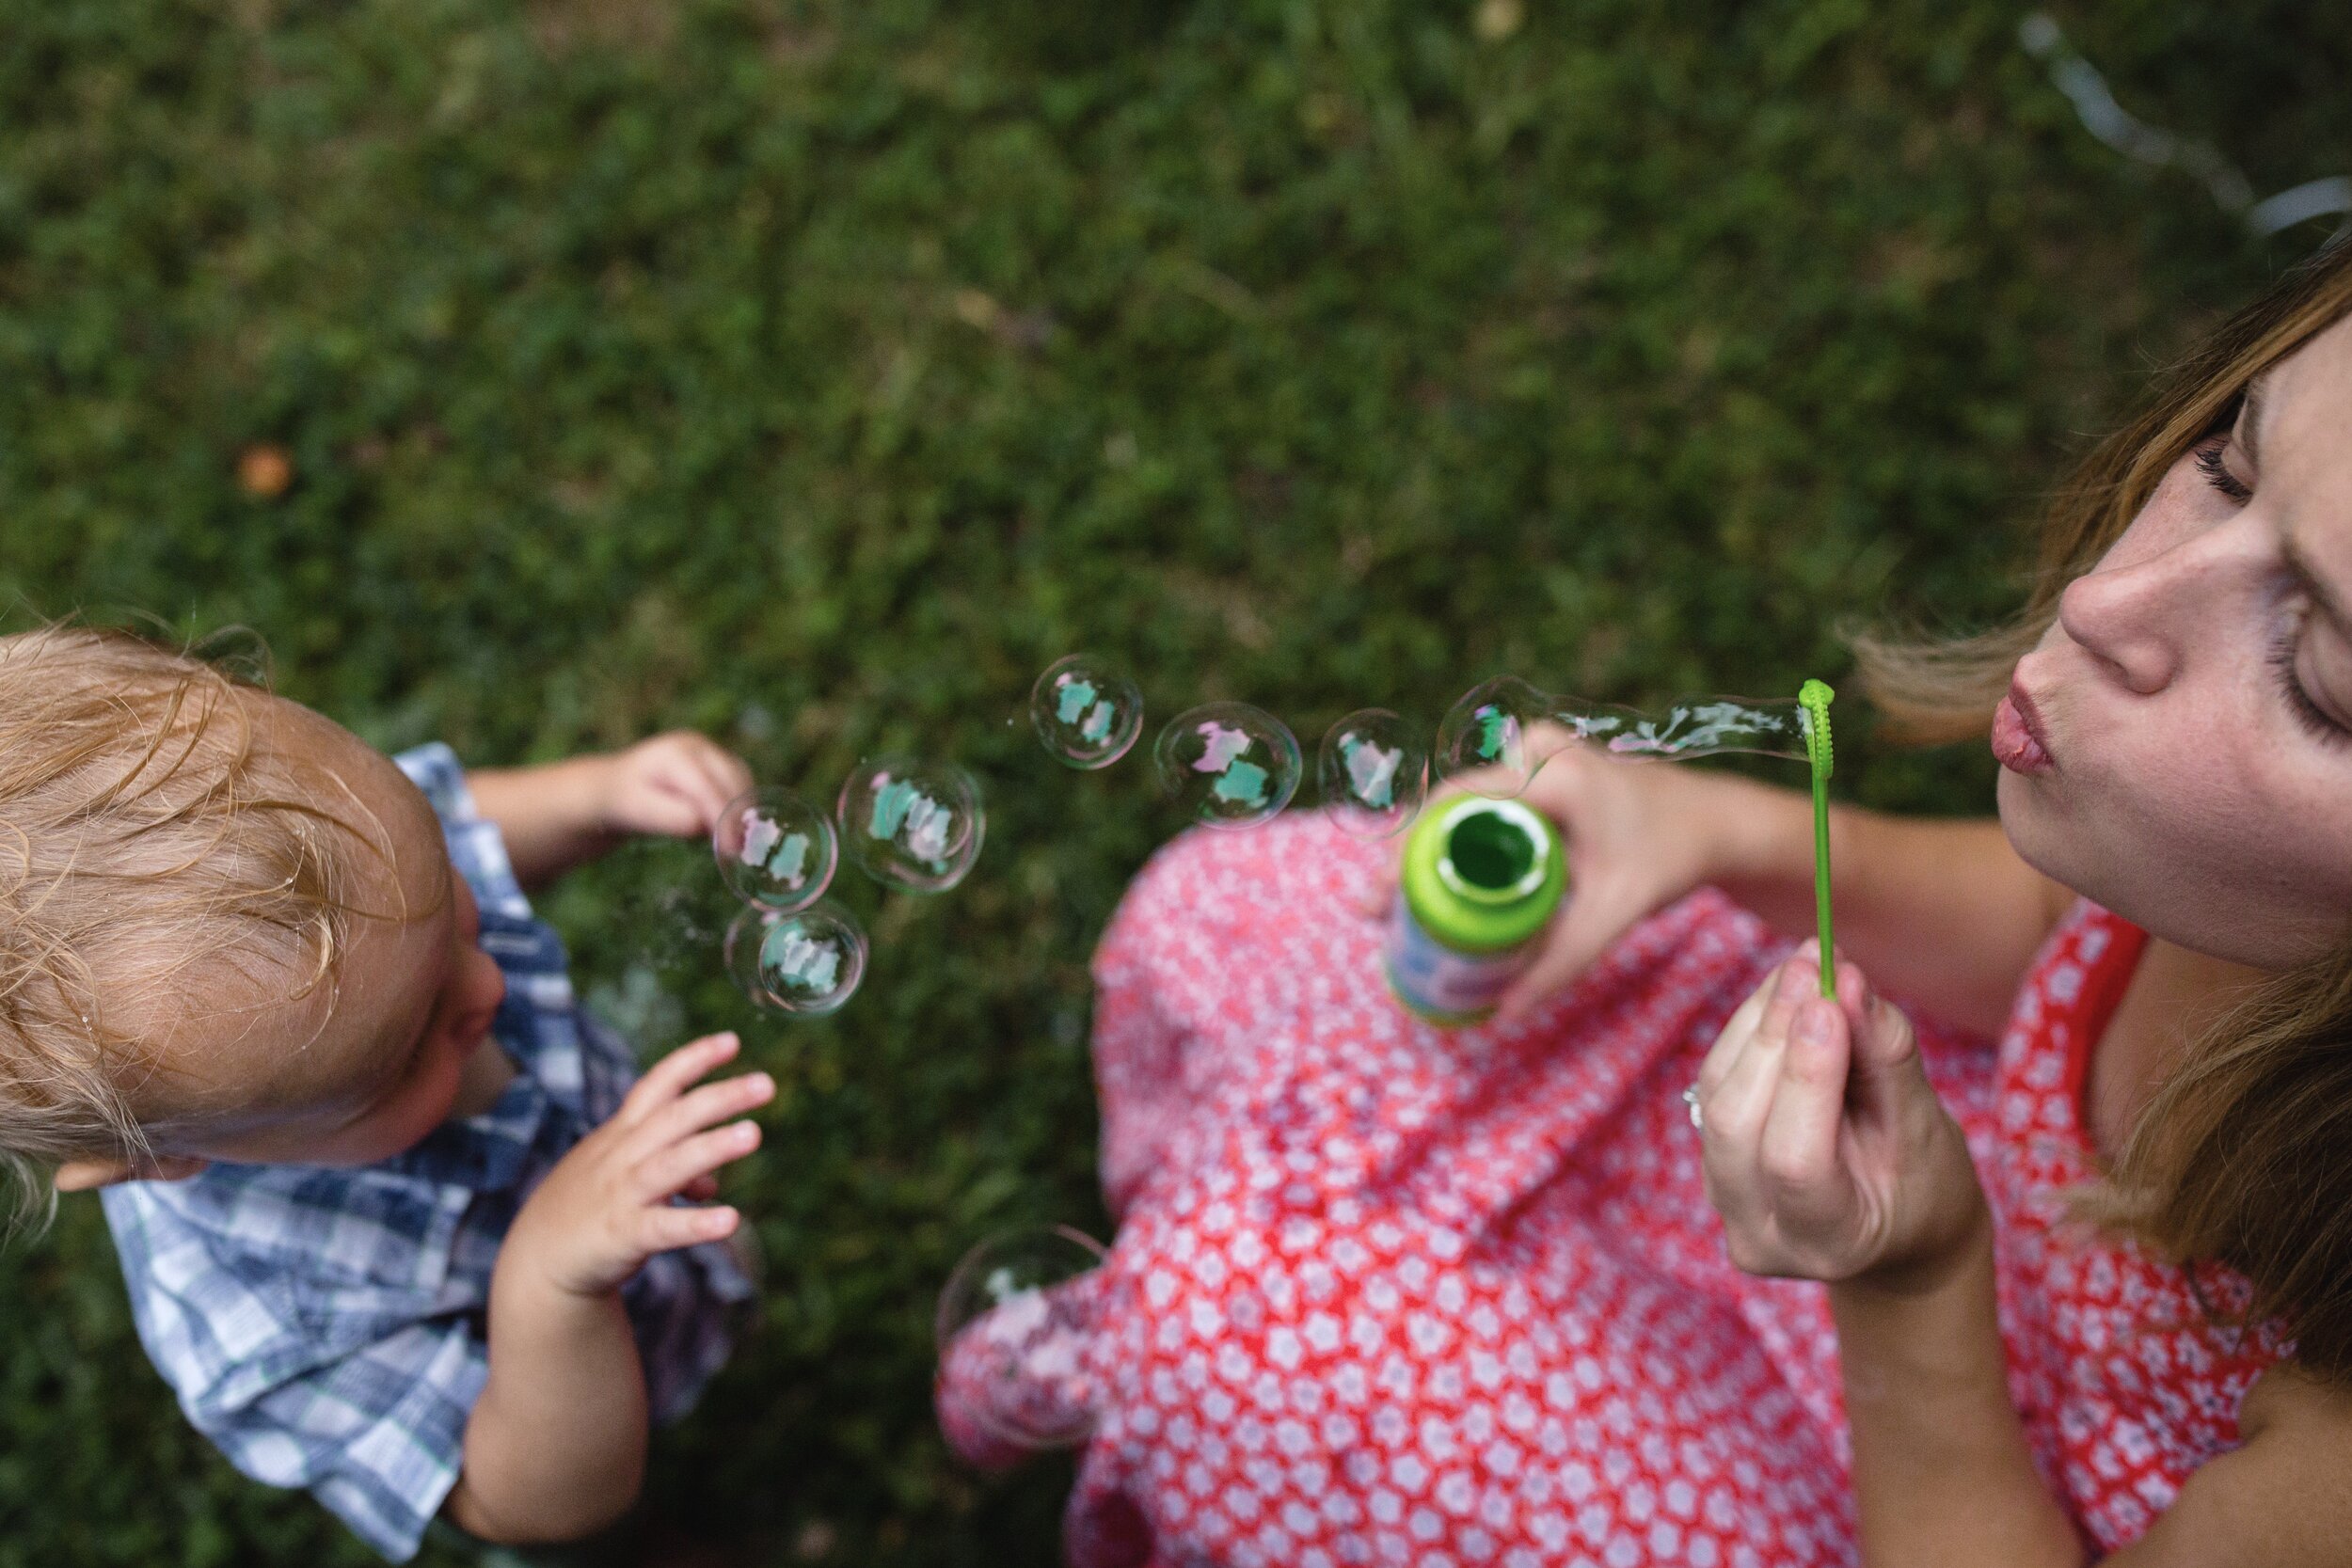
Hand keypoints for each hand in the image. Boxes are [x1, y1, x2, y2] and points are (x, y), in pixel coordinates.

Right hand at [500, 1033, 773, 1298]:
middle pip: (672, 1118)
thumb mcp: (626, 1175)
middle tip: (766, 1083)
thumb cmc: (589, 1207)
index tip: (733, 1040)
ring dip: (711, 1147)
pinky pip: (663, 1228)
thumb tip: (712, 1182)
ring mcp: (621, 1194)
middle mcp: (621, 1157)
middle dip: (719, 1097)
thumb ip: (671, 1166)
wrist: (537, 1261)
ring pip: (669, 1164)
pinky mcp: (622, 1236)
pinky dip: (696, 1224)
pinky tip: (730, 1220)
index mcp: (623, 1134)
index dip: (693, 1061)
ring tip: (753, 1133)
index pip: (657, 1086)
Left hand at [592, 732, 754, 841]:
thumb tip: (702, 823)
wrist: (618, 787)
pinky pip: (740, 784)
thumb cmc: (625, 800)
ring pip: (741, 780)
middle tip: (737, 850)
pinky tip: (731, 829)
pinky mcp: (719, 764)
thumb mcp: (638, 811)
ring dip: (743, 810)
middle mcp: (697, 746)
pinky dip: (741, 806)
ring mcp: (710, 752)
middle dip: (738, 814)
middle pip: (732, 778)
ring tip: (734, 842)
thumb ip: (668, 816)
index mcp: (674, 754)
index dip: (722, 817)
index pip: (707, 787)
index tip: (729, 848)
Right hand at [1368, 722, 1749, 1021]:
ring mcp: (1538, 749)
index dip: (1405, 852)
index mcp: (1550, 775)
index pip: (1453, 806)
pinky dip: (1457, 833)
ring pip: (1460, 799)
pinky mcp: (1542, 760)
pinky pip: (1483, 796)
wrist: (1717, 820)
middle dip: (1404, 855)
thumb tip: (1505, 1013)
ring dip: (1426, 844)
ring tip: (1396, 896)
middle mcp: (1537, 750)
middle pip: (1446, 802)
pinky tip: (1435, 871)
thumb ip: (1562, 962)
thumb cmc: (1670, 858)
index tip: (1379, 899)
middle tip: (1375, 908)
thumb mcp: (1615, 912)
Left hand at [1694, 944, 1987, 1291]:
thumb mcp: (1924, 1132)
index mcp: (1826, 1242)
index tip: (1830, 999)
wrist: (1897, 1229)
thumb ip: (1885, 1059)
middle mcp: (1758, 1231)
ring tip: (1807, 963)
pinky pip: (1717, 1080)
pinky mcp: (1712, 1157)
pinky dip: (1752, 1027)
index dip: (1808, 1076)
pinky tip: (1787, 988)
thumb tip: (1846, 979)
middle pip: (1738, 1121)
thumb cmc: (1925, 1187)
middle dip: (1775, 1035)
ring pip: (1718, 1092)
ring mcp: (1724, 1197)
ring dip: (1760, 1019)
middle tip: (1813, 962)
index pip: (1796, 1160)